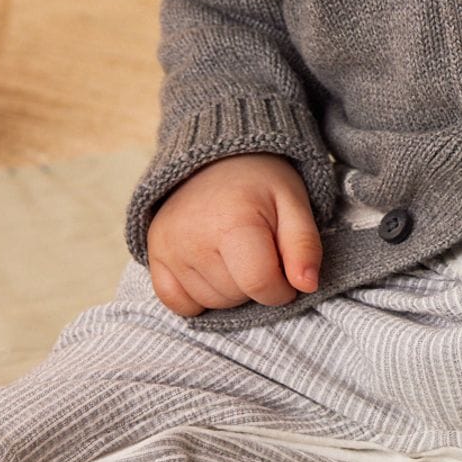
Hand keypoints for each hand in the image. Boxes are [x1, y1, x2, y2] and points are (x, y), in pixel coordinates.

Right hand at [145, 153, 322, 315]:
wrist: (216, 158)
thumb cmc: (261, 183)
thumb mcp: (294, 204)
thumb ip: (304, 246)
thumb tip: (307, 285)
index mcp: (234, 222)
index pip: (261, 284)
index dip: (282, 288)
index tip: (286, 271)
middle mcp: (194, 238)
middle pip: (236, 296)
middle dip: (256, 284)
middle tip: (257, 248)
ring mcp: (169, 248)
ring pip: (210, 302)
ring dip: (230, 290)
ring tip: (234, 252)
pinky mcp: (154, 255)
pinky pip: (178, 304)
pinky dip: (197, 296)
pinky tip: (210, 268)